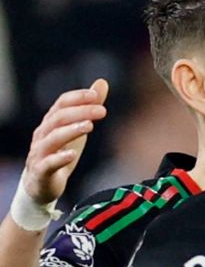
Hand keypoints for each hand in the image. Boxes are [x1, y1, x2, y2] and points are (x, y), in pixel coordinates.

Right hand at [23, 79, 108, 203]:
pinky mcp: (41, 171)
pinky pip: (48, 163)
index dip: (78, 97)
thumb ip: (89, 107)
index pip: (61, 103)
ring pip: (52, 138)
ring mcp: (39, 152)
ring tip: (90, 126)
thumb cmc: (60, 151)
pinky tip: (73, 154)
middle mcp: (42, 134)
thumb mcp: (77, 128)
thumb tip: (102, 83)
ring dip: (71, 130)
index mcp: (51, 122)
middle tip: (102, 111)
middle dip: (80, 112)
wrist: (41, 183)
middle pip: (58, 118)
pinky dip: (60, 158)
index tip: (96, 95)